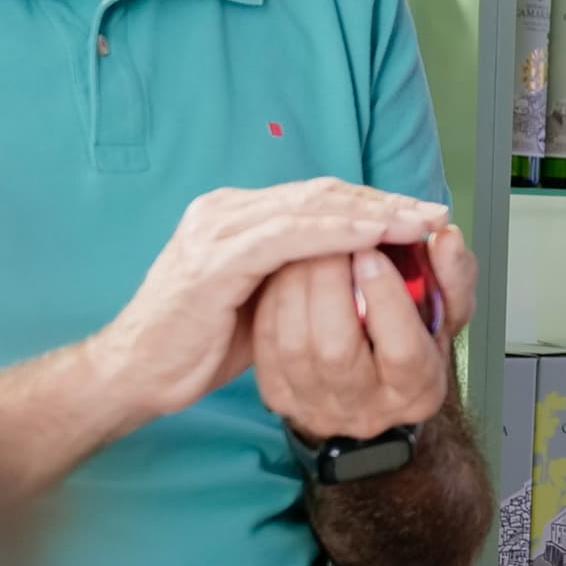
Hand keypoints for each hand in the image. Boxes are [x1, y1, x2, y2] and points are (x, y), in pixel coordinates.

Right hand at [91, 179, 452, 425]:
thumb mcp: (255, 300)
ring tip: (415, 224)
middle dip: (381, 202)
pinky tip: (373, 238)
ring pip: (310, 207)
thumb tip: (348, 270)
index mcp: (232, 215)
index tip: (416, 215)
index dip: (370, 203)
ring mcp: (217, 231)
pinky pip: (288, 237)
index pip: (315, 196)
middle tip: (430, 211)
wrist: (135, 372)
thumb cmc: (194, 342)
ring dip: (371, 214)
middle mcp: (223, 211)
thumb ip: (291, 274)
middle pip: (319, 193)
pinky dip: (336, 234)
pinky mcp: (215, 259)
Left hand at [252, 222, 468, 441]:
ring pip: (293, 344)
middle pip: (336, 351)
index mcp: (415, 389)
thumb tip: (446, 236)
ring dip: (295, 284)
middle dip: (329, 282)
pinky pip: (266, 341)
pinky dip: (273, 298)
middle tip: (331, 236)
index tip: (373, 251)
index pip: (403, 352)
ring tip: (308, 245)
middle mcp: (364, 408)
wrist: (370, 382)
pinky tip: (286, 269)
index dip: (386, 298)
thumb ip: (452, 274)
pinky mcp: (279, 394)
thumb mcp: (445, 310)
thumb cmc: (411, 339)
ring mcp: (316, 405)